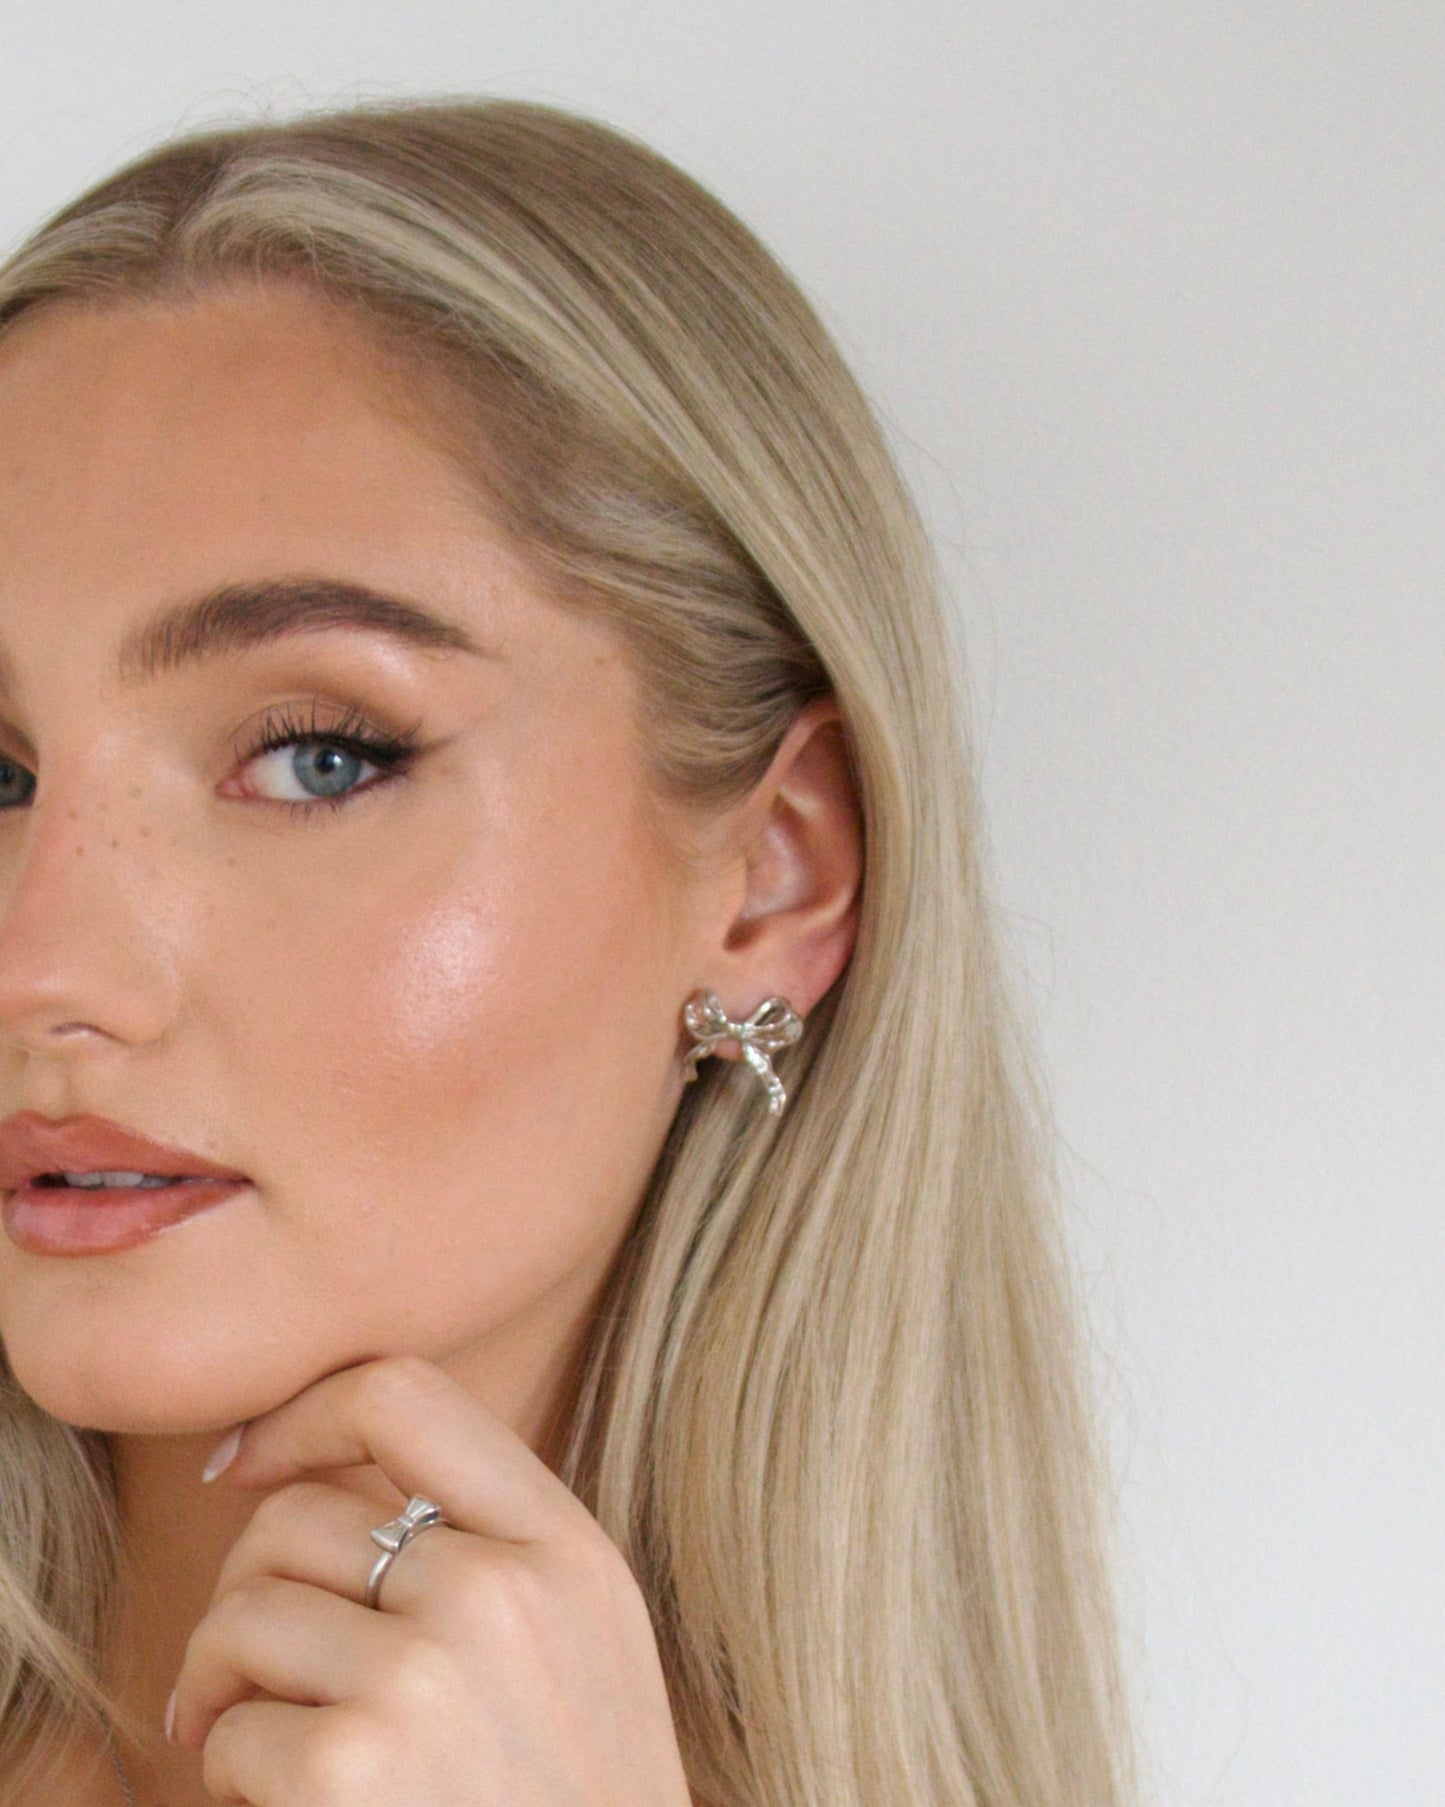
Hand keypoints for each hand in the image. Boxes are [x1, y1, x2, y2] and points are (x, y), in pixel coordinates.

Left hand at [169, 1355, 694, 1806]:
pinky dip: (227, 1773)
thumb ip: (487, 1540)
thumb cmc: (573, 1795)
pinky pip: (227, 1729)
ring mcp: (426, 1676)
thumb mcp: (579, 1634)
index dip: (302, 1414)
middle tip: (252, 1668)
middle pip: (297, 1519)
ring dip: (222, 1685)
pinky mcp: (352, 1770)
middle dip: (246, 1591)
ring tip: (261, 1743)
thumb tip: (313, 1475)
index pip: (402, 1392)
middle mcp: (498, 1589)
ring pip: (245, 1614)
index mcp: (563, 1544)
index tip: (251, 1467)